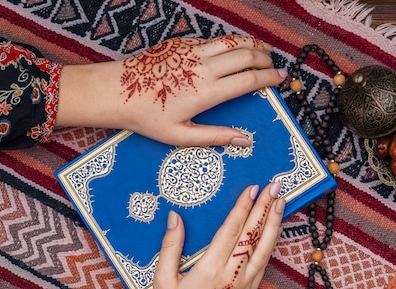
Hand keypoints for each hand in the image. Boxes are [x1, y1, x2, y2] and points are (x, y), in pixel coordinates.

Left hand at [57, 35, 286, 146]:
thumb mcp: (182, 136)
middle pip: (246, 55)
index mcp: (207, 92)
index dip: (269, 78)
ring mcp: (192, 52)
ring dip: (252, 44)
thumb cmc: (146, 116)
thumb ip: (217, 137)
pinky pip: (214, 40)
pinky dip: (231, 43)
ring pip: (232, 41)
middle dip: (265, 59)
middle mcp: (204, 67)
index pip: (249, 80)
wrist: (115, 90)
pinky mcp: (182, 44)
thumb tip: (245, 140)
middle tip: (275, 66)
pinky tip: (233, 50)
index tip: (281, 79)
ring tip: (263, 51)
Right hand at [126, 182, 284, 288]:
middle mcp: (233, 274)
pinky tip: (274, 232)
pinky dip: (271, 245)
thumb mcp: (162, 280)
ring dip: (274, 224)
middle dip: (265, 207)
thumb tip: (175, 216)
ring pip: (265, 249)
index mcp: (210, 268)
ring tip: (281, 203)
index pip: (232, 230)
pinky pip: (264, 264)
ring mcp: (245, 285)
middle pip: (254, 235)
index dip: (244, 207)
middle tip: (276, 185)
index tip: (253, 188)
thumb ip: (170, 246)